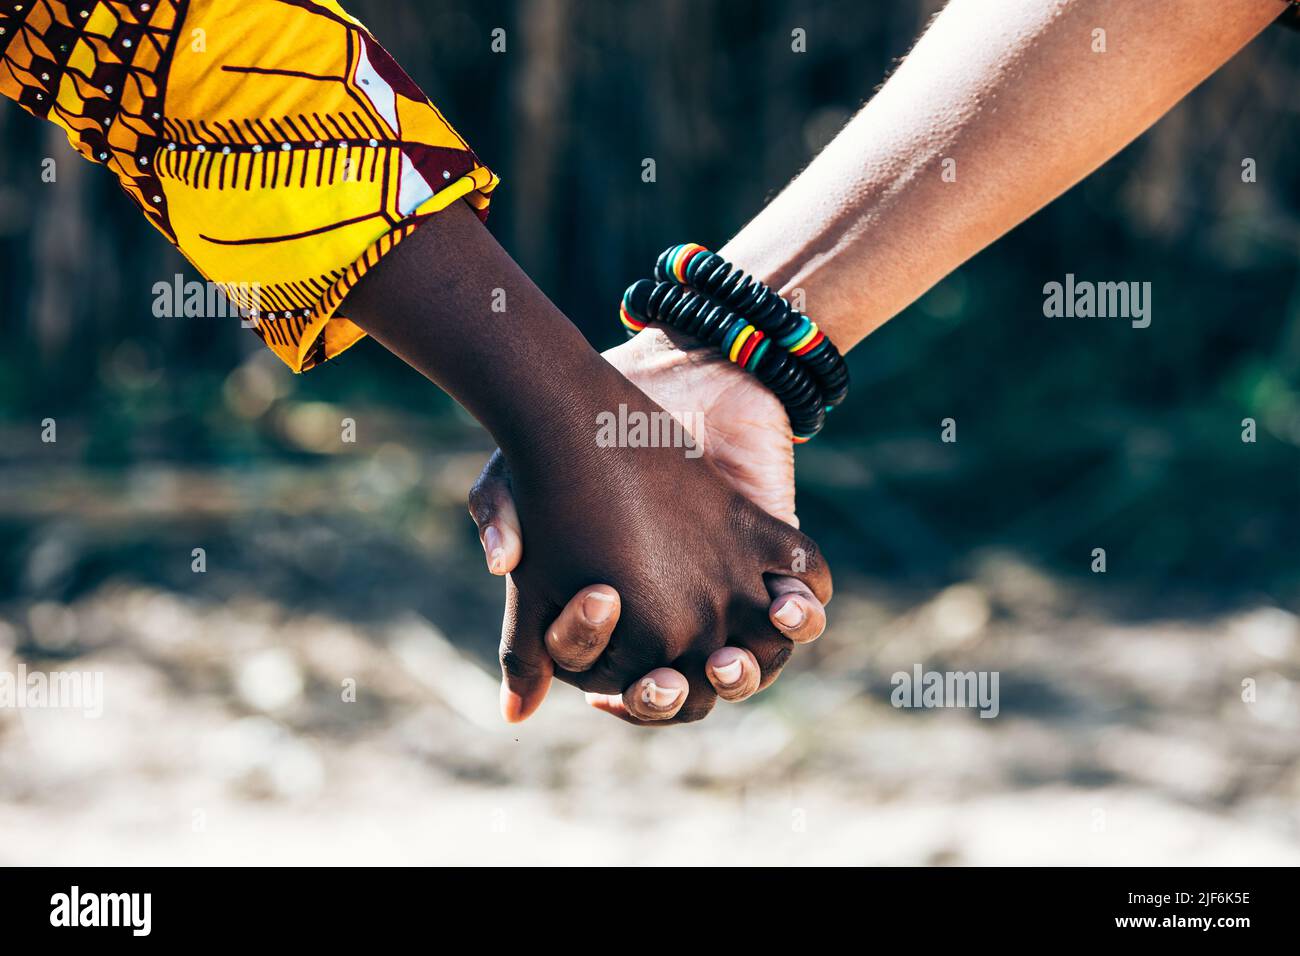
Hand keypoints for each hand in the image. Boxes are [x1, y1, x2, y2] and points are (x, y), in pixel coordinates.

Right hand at [470, 327, 829, 724]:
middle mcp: (681, 614)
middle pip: (695, 690)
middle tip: (664, 686)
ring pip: (755, 660)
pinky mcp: (772, 545)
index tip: (614, 692)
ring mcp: (732, 586)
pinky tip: (786, 604)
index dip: (629, 698)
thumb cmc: (570, 440)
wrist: (645, 374)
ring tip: (727, 659)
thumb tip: (504, 640)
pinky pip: (803, 596)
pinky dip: (803, 609)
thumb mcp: (517, 491)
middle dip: (681, 696)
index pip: (633, 690)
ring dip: (749, 670)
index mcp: (620, 623)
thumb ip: (502, 541)